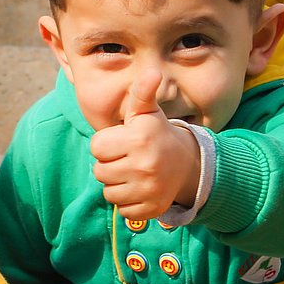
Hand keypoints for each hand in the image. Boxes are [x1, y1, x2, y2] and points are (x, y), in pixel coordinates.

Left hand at [90, 69, 201, 219]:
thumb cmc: (156, 134)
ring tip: (133, 174)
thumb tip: (152, 72)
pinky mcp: (152, 209)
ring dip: (117, 185)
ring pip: (109, 193)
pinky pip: (123, 211)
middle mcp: (145, 165)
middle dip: (109, 165)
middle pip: (99, 172)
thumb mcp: (147, 112)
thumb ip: (141, 93)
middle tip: (127, 159)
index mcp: (139, 139)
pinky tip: (140, 189)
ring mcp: (149, 189)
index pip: (96, 147)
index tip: (121, 141)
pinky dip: (129, 203)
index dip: (106, 144)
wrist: (187, 163)